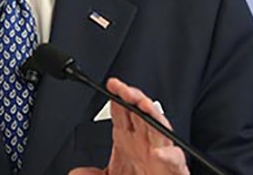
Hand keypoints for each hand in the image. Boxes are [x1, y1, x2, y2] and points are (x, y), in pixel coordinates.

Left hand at [69, 78, 189, 174]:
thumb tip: (77, 172)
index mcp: (128, 141)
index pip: (124, 112)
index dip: (118, 97)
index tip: (112, 85)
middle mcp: (145, 143)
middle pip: (141, 113)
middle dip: (134, 98)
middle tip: (124, 90)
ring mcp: (161, 155)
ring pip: (160, 129)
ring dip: (153, 116)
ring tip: (143, 106)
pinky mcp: (174, 171)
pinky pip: (175, 160)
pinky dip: (169, 156)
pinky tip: (158, 153)